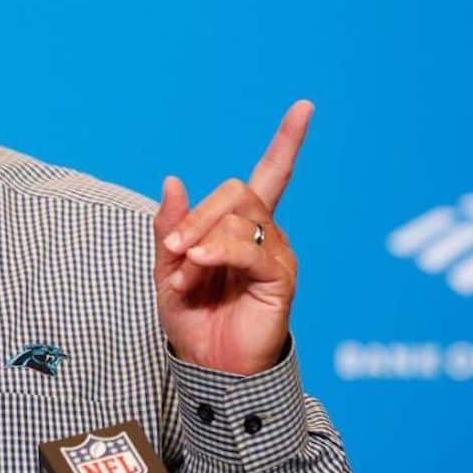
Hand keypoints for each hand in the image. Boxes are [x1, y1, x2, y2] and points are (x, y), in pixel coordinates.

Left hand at [152, 101, 313, 375]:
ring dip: (199, 240)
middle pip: (238, 190)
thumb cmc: (193, 318)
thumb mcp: (168, 266)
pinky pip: (251, 249)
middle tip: (172, 250)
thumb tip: (173, 179)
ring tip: (182, 273)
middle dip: (196, 215)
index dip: (286, 142)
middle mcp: (266, 235)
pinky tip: (195, 267)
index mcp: (241, 228)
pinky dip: (216, 252)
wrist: (209, 365)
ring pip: (239, 216)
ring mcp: (277, 256)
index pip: (271, 175)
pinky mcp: (281, 279)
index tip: (304, 107)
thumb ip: (170, 226)